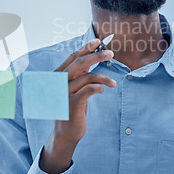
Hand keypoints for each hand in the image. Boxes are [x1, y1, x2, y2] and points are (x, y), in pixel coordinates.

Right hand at [39, 38, 115, 173]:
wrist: (65, 132)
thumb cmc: (72, 107)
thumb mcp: (74, 88)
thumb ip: (79, 74)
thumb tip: (93, 57)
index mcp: (59, 75)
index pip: (73, 57)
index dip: (85, 48)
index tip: (98, 41)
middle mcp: (60, 82)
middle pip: (80, 63)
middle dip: (97, 56)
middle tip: (111, 53)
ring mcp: (65, 92)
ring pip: (88, 77)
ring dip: (104, 77)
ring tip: (114, 82)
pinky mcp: (72, 103)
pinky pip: (89, 90)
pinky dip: (99, 87)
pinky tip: (103, 90)